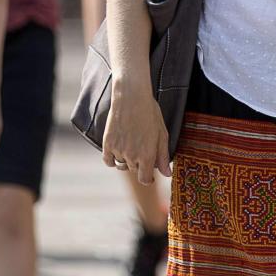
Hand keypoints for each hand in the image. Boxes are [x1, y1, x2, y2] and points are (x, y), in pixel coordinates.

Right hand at [101, 61, 169, 184]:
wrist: (131, 97)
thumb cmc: (150, 113)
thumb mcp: (162, 134)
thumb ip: (163, 156)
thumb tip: (167, 174)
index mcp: (147, 156)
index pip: (145, 179)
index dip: (148, 178)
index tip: (148, 174)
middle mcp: (132, 156)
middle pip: (134, 170)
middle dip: (139, 164)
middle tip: (142, 147)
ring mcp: (118, 150)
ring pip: (122, 165)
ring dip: (127, 160)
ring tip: (131, 145)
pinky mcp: (107, 143)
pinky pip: (108, 161)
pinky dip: (112, 160)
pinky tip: (118, 152)